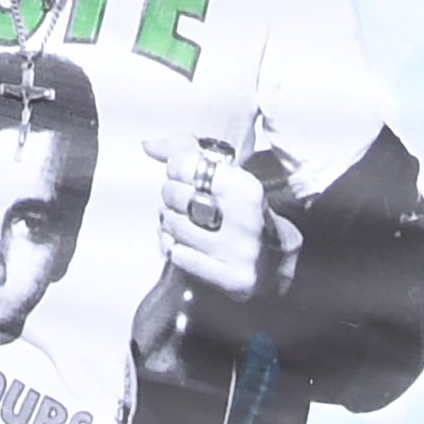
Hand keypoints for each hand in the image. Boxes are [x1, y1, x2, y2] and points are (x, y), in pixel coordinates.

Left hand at [143, 135, 291, 306]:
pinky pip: (180, 256)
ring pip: (175, 227)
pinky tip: (181, 243)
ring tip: (177, 220)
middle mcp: (245, 218)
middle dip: (170, 195)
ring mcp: (239, 251)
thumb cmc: (243, 212)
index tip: (181, 174)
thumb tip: (148, 145)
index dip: (176, 167)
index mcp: (246, 187)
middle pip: (177, 196)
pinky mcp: (231, 278)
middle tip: (177, 199)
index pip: (187, 165)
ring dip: (168, 222)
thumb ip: (187, 152)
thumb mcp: (226, 176)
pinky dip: (172, 247)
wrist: (274, 262)